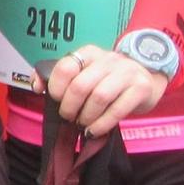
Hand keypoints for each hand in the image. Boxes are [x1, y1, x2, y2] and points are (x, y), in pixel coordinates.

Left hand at [47, 44, 167, 137]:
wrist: (147, 77)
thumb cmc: (108, 80)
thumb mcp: (85, 73)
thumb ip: (58, 77)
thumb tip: (36, 86)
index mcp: (89, 53)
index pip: (65, 67)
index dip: (56, 88)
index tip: (56, 100)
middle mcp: (108, 59)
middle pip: (80, 86)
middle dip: (69, 107)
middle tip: (68, 117)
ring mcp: (127, 72)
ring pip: (99, 97)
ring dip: (86, 117)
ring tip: (82, 124)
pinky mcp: (141, 88)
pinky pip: (117, 110)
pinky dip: (102, 124)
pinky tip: (94, 130)